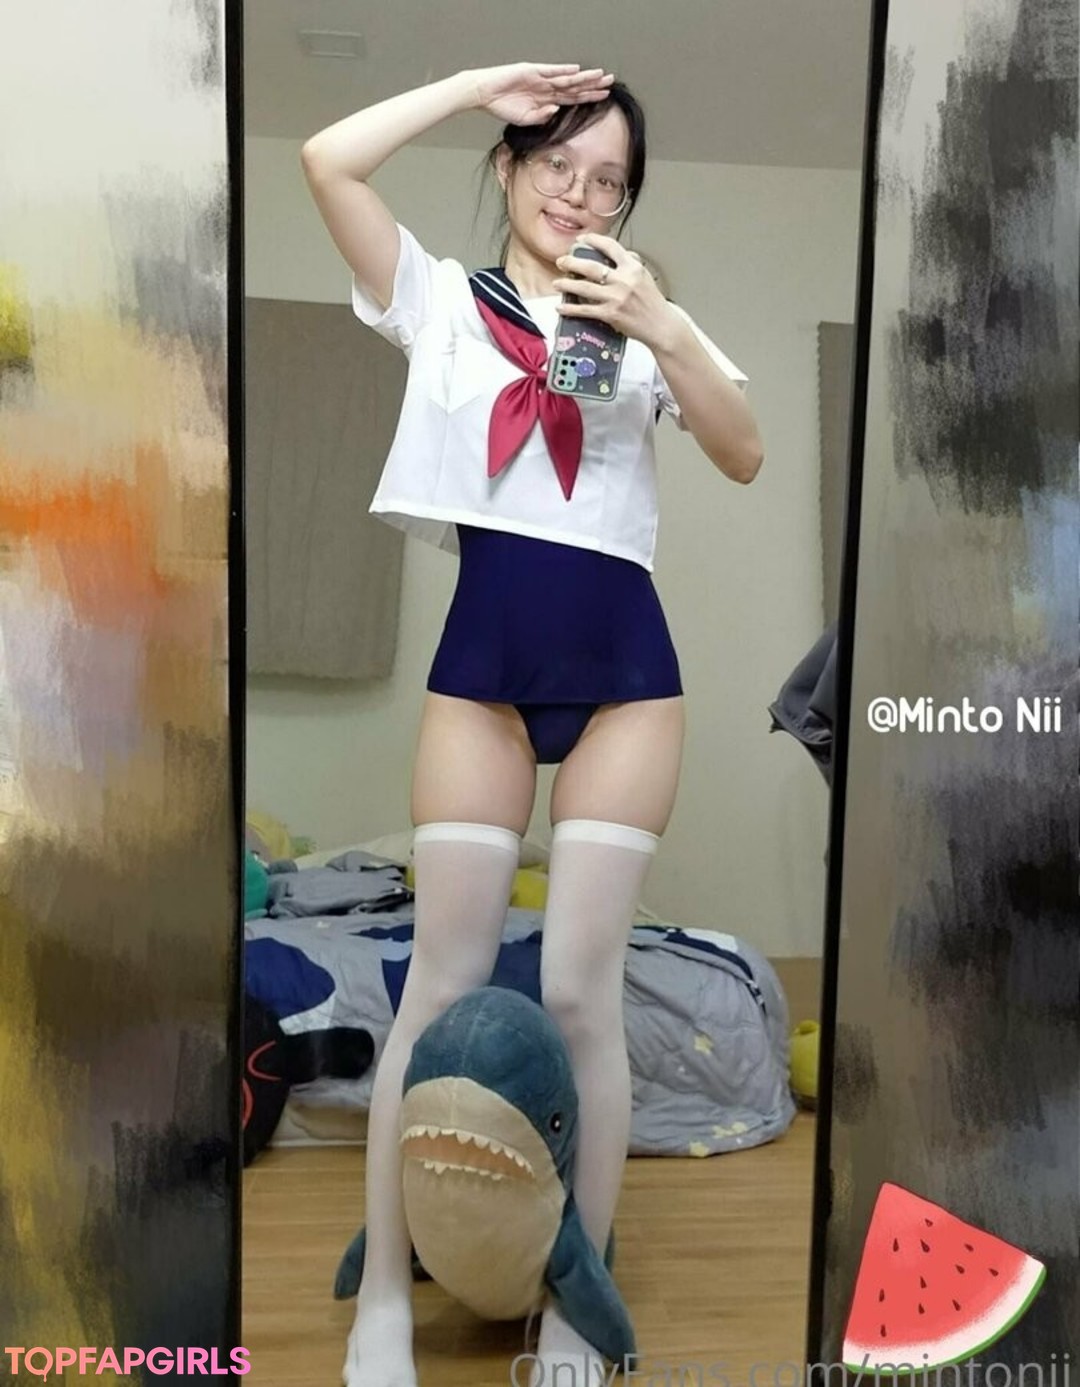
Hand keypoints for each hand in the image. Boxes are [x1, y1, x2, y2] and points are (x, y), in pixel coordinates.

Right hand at [470, 63, 614, 125]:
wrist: (485, 94)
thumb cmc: (503, 107)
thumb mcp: (526, 119)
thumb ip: (541, 117)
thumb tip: (555, 112)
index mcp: (547, 100)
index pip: (573, 98)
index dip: (589, 98)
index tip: (604, 97)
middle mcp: (548, 87)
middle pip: (575, 87)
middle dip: (593, 85)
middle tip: (611, 83)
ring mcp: (541, 78)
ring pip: (567, 78)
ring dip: (583, 77)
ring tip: (600, 76)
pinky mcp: (531, 71)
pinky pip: (550, 71)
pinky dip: (562, 71)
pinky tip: (576, 70)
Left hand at [552, 235, 682, 352]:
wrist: (660, 326)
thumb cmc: (653, 304)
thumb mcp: (645, 276)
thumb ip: (632, 264)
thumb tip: (622, 253)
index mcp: (632, 268)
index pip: (610, 247)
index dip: (593, 240)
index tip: (581, 240)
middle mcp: (623, 280)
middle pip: (591, 266)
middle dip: (572, 263)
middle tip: (562, 262)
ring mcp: (615, 298)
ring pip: (584, 288)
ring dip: (567, 285)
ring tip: (557, 283)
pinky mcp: (610, 314)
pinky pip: (585, 310)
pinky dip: (570, 309)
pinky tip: (561, 307)